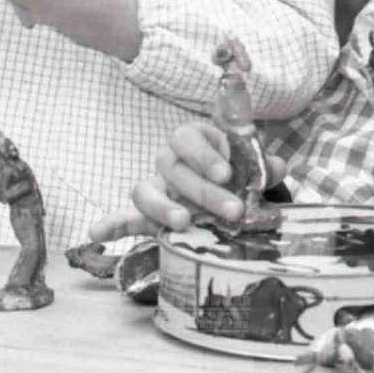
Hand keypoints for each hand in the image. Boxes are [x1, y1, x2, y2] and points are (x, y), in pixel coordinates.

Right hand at [88, 120, 290, 240]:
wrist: (225, 194)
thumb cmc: (236, 176)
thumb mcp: (251, 169)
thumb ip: (261, 167)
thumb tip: (277, 166)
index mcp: (193, 139)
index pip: (188, 137)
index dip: (204, 154)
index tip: (226, 174)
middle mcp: (169, 160)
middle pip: (173, 168)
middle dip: (203, 191)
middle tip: (231, 212)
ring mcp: (156, 186)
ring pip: (144, 189)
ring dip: (162, 207)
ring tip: (184, 224)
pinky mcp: (146, 215)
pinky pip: (124, 216)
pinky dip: (111, 225)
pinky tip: (96, 235)